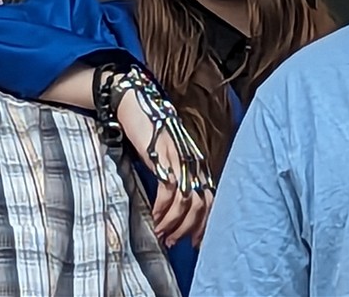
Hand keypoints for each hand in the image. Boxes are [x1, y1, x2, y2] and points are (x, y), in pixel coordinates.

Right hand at [116, 89, 212, 246]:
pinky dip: (162, 210)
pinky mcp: (164, 159)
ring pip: (186, 202)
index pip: (211, 200)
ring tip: (161, 234)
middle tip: (174, 242)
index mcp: (198, 164)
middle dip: (189, 229)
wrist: (137, 106)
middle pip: (202, 205)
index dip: (205, 224)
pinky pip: (169, 192)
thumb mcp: (169, 157)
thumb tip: (176, 206)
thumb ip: (176, 176)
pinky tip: (154, 218)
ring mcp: (180, 161)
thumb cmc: (151, 133)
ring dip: (173, 223)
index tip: (195, 242)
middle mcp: (193, 163)